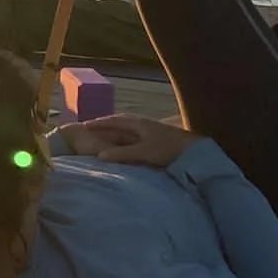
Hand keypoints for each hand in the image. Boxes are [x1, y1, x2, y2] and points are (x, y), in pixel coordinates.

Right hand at [77, 114, 198, 168]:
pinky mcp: (156, 138)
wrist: (194, 150)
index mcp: (138, 123)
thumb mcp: (143, 152)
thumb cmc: (168, 149)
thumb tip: (100, 156)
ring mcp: (150, 130)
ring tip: (104, 137)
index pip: (113, 120)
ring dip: (115, 131)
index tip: (84, 126)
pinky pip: (134, 135)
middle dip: (105, 125)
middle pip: (120, 122)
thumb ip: (122, 154)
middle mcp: (142, 124)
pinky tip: (124, 144)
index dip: (98, 123)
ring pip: (128, 128)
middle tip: (91, 129)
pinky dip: (124, 138)